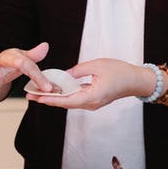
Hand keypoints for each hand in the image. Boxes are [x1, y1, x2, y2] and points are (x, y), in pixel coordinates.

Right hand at [0, 42, 51, 99]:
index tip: (48, 88)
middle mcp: (2, 60)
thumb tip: (46, 46)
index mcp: (14, 56)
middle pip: (10, 59)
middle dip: (15, 61)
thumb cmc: (8, 65)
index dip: (38, 76)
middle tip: (20, 63)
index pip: (28, 64)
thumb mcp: (21, 60)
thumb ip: (34, 56)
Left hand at [27, 58, 152, 110]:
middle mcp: (91, 103)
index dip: (51, 99)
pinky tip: (54, 90)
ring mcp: (93, 103)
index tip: (37, 98)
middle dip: (47, 99)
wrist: (137, 81)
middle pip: (65, 103)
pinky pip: (76, 98)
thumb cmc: (120, 72)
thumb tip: (64, 75)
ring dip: (54, 97)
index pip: (67, 100)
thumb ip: (78, 70)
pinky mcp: (94, 100)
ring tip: (38, 93)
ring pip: (70, 101)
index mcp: (92, 97)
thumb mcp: (97, 65)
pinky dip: (64, 95)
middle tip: (30, 95)